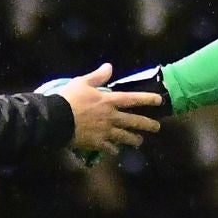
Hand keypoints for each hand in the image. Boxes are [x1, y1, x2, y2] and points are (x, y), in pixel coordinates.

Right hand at [40, 64, 163, 157]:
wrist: (57, 119)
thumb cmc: (69, 98)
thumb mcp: (82, 82)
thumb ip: (98, 76)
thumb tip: (109, 66)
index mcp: (108, 101)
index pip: (132, 99)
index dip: (147, 99)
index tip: (159, 100)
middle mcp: (111, 117)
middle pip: (133, 121)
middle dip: (147, 124)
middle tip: (157, 127)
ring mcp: (105, 132)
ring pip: (125, 137)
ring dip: (134, 139)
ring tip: (140, 142)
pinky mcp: (97, 143)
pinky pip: (109, 148)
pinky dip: (114, 150)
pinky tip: (116, 151)